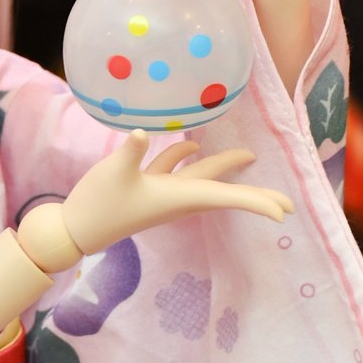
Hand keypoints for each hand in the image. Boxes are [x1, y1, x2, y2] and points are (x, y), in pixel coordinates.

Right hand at [61, 131, 293, 256]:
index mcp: (178, 196)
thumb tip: (140, 133)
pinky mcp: (148, 188)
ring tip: (249, 157)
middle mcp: (178, 198)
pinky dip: (186, 158)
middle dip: (254, 195)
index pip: (227, 197)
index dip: (257, 203)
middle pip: (224, 192)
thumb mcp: (113, 174)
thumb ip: (129, 152)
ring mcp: (164, 194)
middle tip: (286, 204)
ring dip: (225, 168)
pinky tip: (192, 145)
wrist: (76, 229)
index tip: (284, 213)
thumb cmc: (98, 204)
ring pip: (203, 179)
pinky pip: (177, 172)